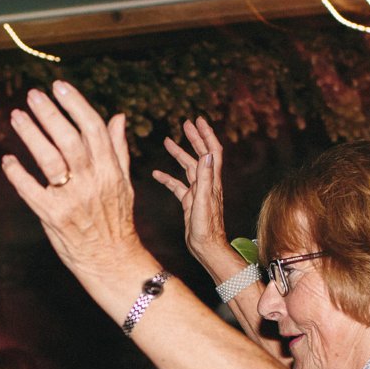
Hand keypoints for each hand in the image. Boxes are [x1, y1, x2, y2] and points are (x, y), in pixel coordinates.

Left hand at [1, 83, 146, 275]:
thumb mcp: (124, 182)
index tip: (59, 86)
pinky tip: (8, 159)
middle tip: (33, 95)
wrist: (112, 260)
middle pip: (69, 139)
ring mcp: (72, 199)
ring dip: (31, 135)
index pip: (93, 128)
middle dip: (50, 114)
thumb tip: (117, 116)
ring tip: (17, 116)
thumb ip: (118, 148)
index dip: (76, 105)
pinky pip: (30, 190)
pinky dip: (17, 173)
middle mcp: (92, 181)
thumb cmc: (116, 219)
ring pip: (49, 159)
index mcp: (110, 170)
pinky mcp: (53, 216)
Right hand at [151, 117, 238, 275]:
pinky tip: (157, 174)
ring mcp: (198, 192)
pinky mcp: (190, 202)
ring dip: (179, 154)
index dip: (207, 134)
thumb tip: (206, 154)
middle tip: (185, 123)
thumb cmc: (207, 229)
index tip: (198, 120)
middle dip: (194, 138)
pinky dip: (168, 178)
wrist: (207, 248)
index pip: (212, 151)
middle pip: (201, 155)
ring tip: (167, 141)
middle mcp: (206, 184)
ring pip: (188, 168)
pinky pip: (178, 186)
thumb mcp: (203, 201)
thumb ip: (204, 178)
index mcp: (212, 181)